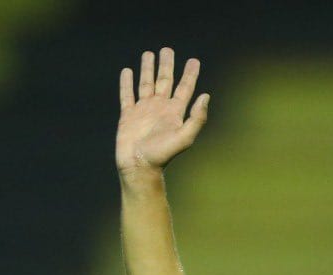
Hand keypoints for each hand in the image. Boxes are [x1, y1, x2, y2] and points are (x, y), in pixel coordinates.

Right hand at [116, 47, 208, 174]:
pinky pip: (127, 95)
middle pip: (165, 81)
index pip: (184, 88)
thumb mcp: (184, 137)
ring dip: (148, 69)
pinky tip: (127, 72)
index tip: (194, 60)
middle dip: (167, 65)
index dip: (190, 74)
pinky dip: (126, 83)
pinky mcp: (128, 116)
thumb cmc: (162, 155)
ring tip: (148, 54)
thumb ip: (197, 118)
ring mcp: (143, 111)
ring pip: (146, 84)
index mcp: (175, 113)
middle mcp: (160, 109)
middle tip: (167, 50)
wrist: (139, 167)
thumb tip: (206, 95)